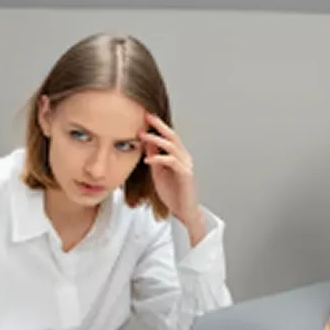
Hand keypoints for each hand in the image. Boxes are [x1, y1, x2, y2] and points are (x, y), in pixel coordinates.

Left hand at [140, 113, 205, 243]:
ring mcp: (186, 166)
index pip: (169, 137)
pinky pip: (172, 162)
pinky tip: (148, 159)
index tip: (145, 117)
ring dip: (156, 140)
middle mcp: (185, 158)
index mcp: (179, 156)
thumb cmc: (173, 194)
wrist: (185, 211)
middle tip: (147, 117)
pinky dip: (159, 159)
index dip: (158, 126)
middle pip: (173, 136)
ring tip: (143, 136)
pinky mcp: (186, 175)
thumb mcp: (158, 173)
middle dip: (159, 126)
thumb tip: (147, 144)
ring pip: (172, 147)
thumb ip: (155, 158)